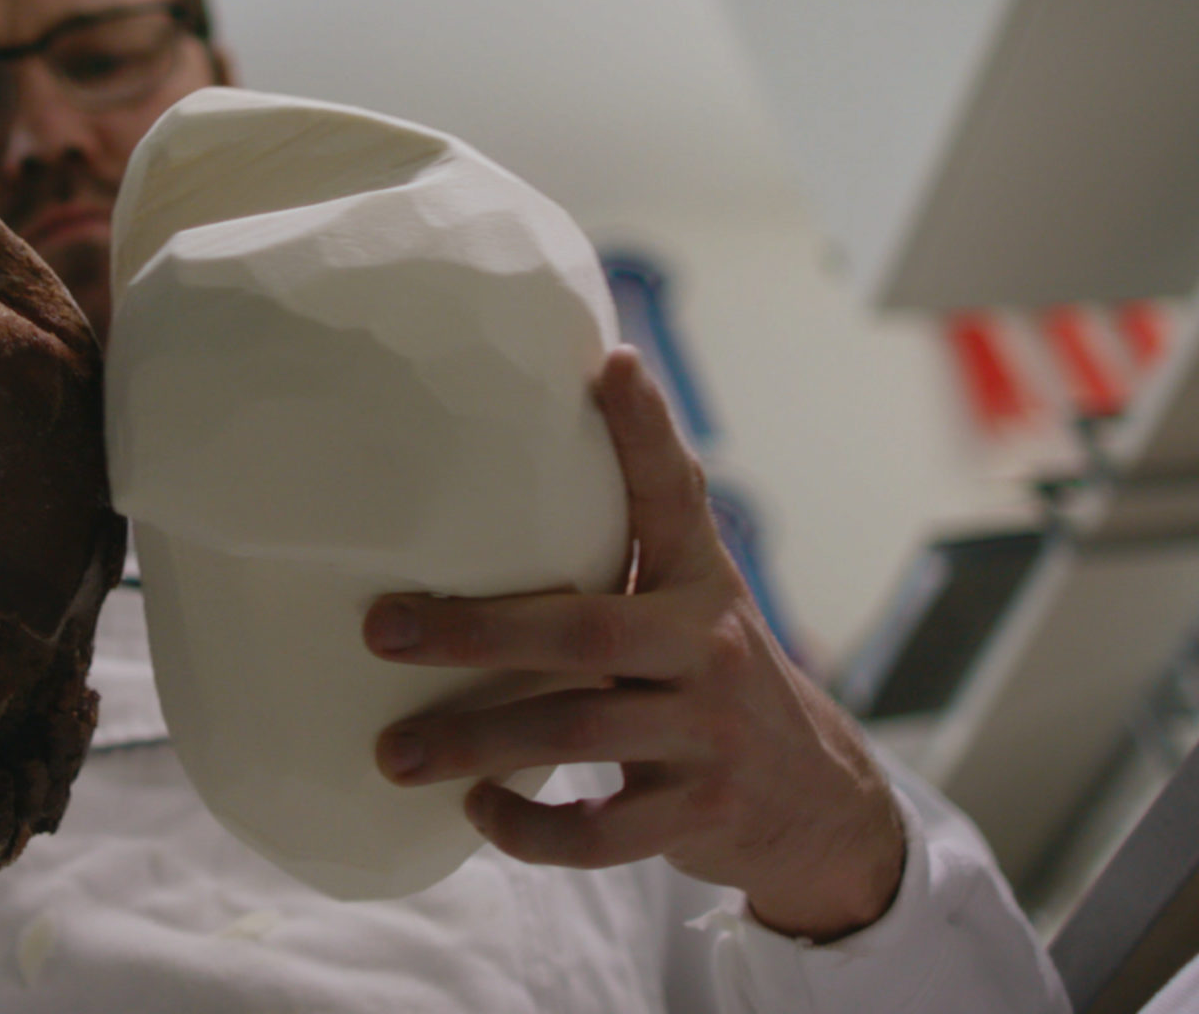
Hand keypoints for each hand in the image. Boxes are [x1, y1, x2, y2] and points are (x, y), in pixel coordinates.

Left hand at [363, 347, 904, 940]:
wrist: (819, 805)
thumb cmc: (715, 685)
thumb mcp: (695, 605)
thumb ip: (639, 545)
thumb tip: (576, 418)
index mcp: (702, 584)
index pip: (674, 496)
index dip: (645, 430)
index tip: (611, 365)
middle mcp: (711, 648)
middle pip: (584, 630)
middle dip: (475, 629)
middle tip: (380, 629)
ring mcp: (707, 734)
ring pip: (576, 732)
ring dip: (475, 744)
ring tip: (394, 753)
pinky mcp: (696, 815)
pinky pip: (600, 833)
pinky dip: (531, 829)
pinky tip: (479, 812)